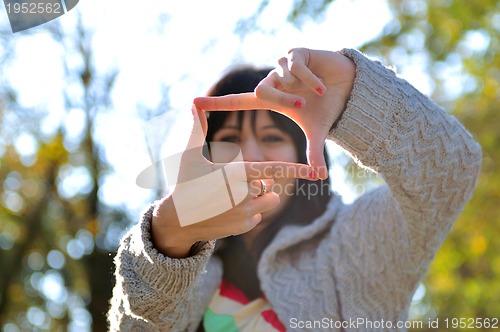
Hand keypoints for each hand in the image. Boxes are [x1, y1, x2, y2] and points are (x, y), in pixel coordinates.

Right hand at [151, 106, 316, 257]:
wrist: (177, 221)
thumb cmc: (184, 183)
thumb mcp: (189, 155)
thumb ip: (197, 129)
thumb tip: (193, 104)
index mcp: (235, 175)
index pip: (272, 171)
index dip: (295, 170)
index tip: (315, 172)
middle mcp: (244, 195)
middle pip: (269, 185)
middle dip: (259, 183)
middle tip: (232, 184)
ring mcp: (244, 214)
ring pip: (268, 199)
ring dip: (258, 196)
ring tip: (232, 197)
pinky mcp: (244, 228)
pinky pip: (258, 215)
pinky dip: (248, 212)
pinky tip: (228, 211)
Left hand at [194, 48, 355, 179]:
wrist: (349, 87)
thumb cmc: (327, 107)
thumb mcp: (317, 131)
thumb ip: (314, 153)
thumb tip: (321, 178)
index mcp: (271, 99)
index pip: (239, 102)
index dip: (217, 104)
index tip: (194, 103)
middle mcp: (273, 81)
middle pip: (262, 90)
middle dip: (283, 99)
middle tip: (303, 107)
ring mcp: (283, 66)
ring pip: (281, 76)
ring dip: (302, 88)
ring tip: (320, 93)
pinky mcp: (296, 52)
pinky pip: (297, 67)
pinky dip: (312, 80)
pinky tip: (323, 85)